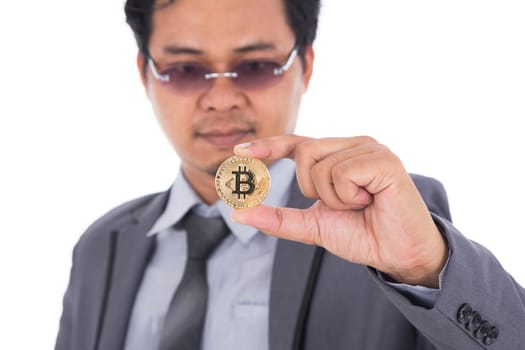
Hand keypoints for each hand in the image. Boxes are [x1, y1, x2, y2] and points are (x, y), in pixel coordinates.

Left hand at [231, 134, 446, 287]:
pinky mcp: (384, 159)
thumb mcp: (312, 226)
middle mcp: (352, 144)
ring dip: (334, 198)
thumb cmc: (361, 234)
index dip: (268, 146)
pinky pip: (343, 173)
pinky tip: (371, 201)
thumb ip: (278, 218)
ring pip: (321, 165)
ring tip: (360, 204)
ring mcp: (370, 148)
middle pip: (304, 152)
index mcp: (337, 155)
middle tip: (342, 204)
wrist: (397, 253)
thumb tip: (238, 212)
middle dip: (313, 188)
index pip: (297, 144)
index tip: (238, 152)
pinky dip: (349, 196)